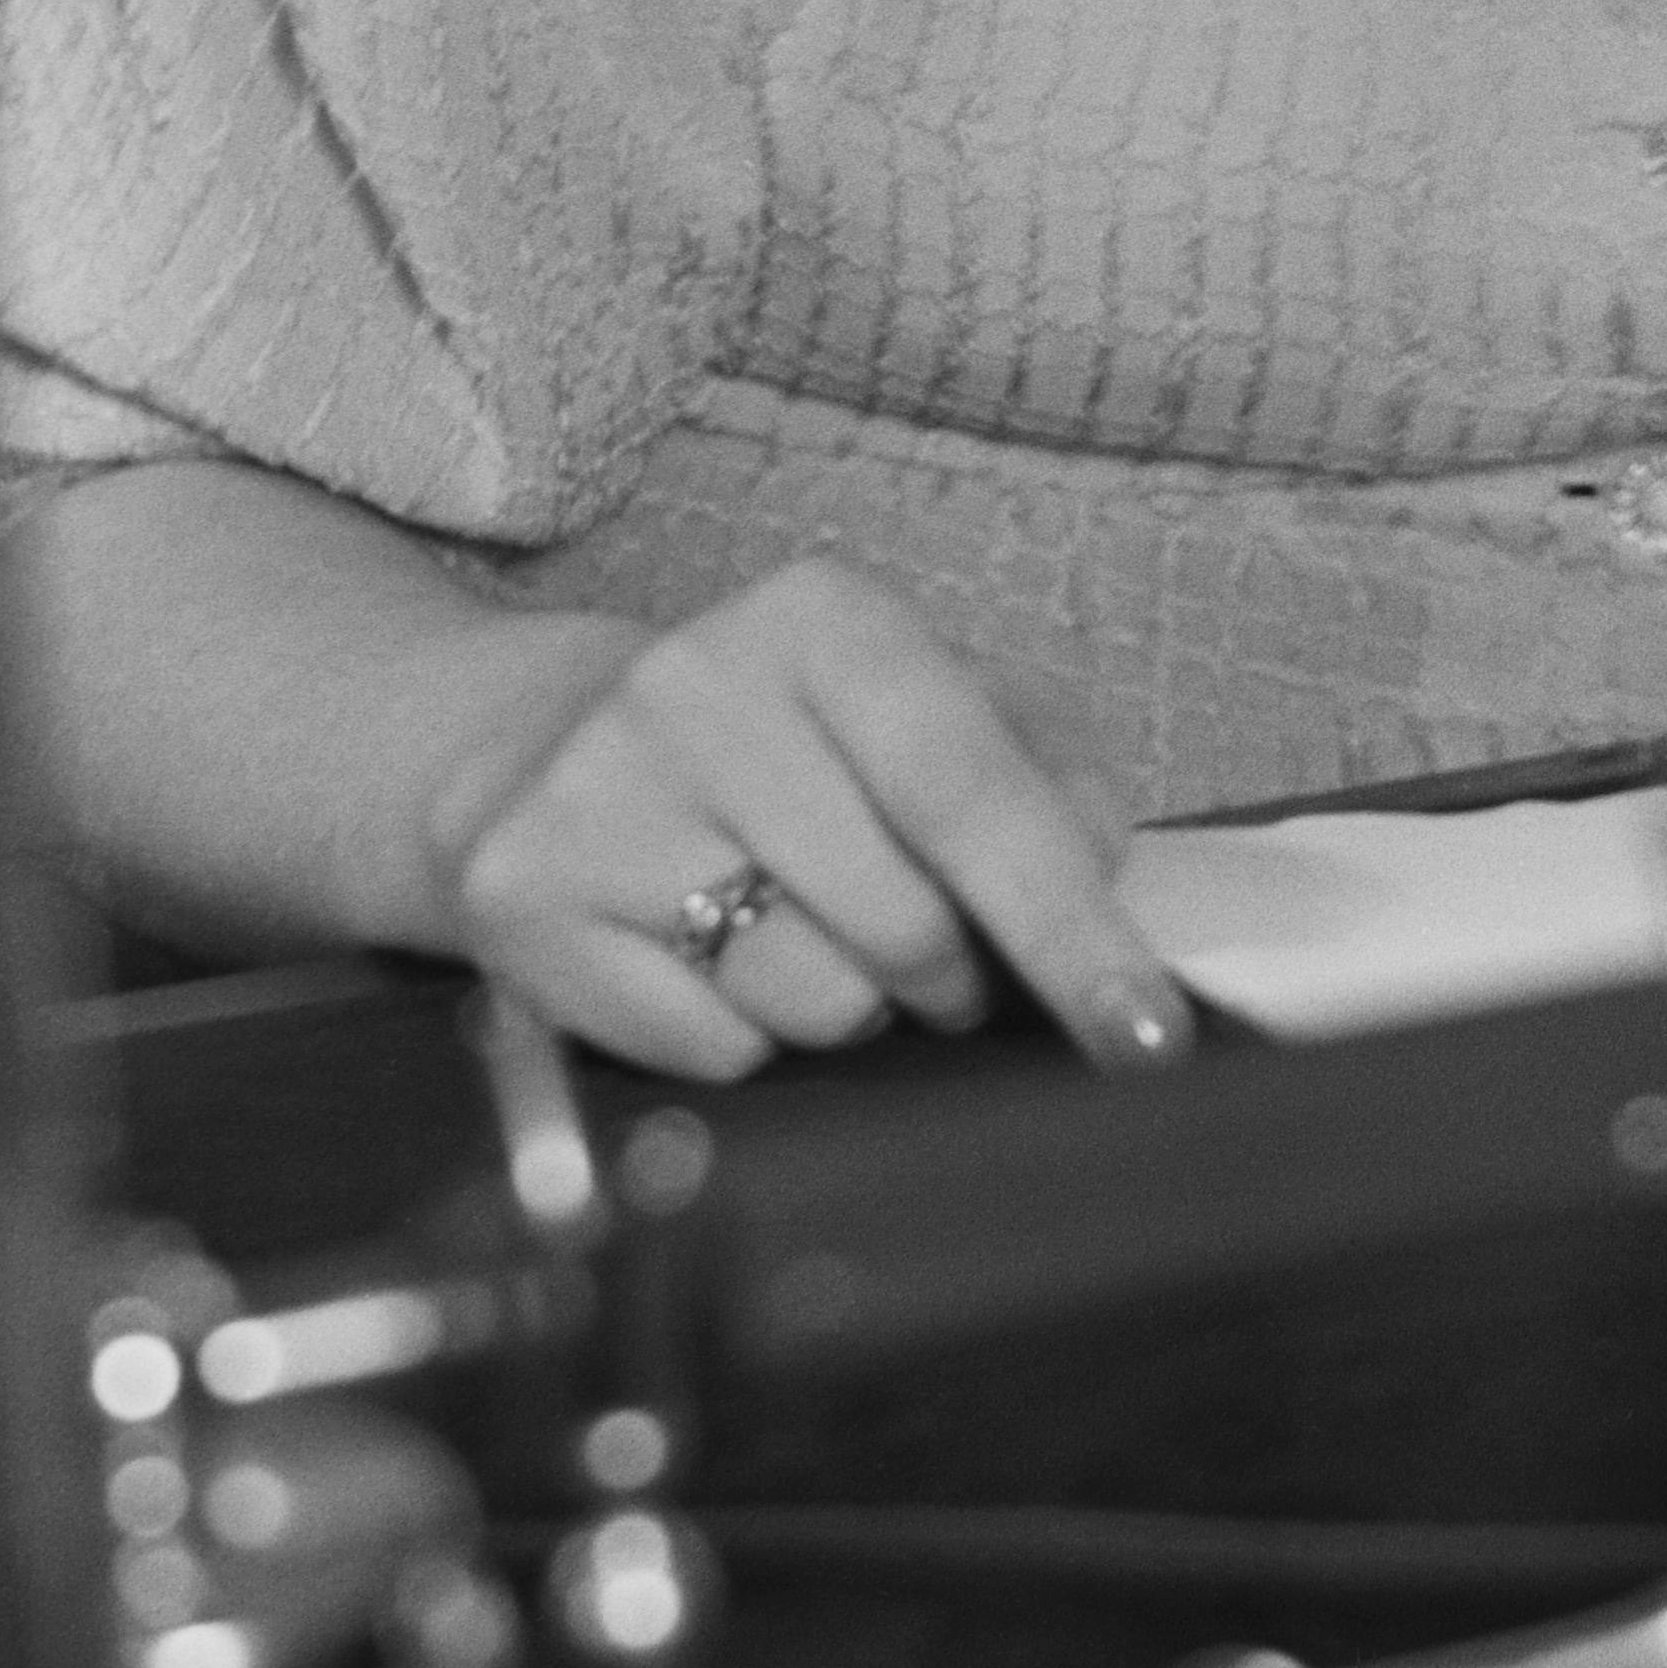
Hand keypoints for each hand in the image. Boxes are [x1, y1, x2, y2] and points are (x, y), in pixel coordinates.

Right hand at [414, 558, 1197, 1083]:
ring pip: (815, 1001)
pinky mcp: (524, 905)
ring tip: (812, 935)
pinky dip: (748, 1036)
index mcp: (824, 617)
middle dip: (955, 974)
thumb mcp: (931, 704)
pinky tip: (713, 959)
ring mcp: (596, 797)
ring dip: (856, 1006)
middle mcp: (695, 687)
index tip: (1142, 1031)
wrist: (535, 746)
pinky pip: (714, 1050)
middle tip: (937, 956)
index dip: (1068, 924)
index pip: (970, 792)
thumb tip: (1100, 876)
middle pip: (904, 923)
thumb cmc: (789, 738)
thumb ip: (1048, 771)